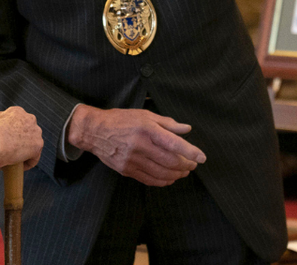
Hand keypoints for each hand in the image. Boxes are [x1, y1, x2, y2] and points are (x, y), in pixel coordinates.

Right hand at [0, 104, 43, 171]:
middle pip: (29, 132)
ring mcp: (36, 132)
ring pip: (33, 144)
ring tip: (15, 159)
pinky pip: (34, 157)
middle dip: (22, 140)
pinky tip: (19, 167)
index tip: (6, 140)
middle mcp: (30, 119)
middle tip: (10, 150)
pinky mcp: (38, 146)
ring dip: (26, 151)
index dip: (13, 132)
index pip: (20, 122)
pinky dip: (28, 163)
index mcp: (18, 112)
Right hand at [68, 105, 206, 186]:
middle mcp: (141, 146)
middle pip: (170, 162)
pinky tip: (169, 178)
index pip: (174, 143)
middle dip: (186, 165)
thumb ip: (167, 123)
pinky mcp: (127, 170)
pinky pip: (149, 180)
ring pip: (161, 173)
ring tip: (184, 172)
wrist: (94, 131)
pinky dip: (163, 181)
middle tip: (193, 164)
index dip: (191, 152)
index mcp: (147, 129)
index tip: (202, 158)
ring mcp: (133, 160)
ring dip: (176, 175)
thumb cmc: (121, 120)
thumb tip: (187, 129)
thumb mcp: (145, 115)